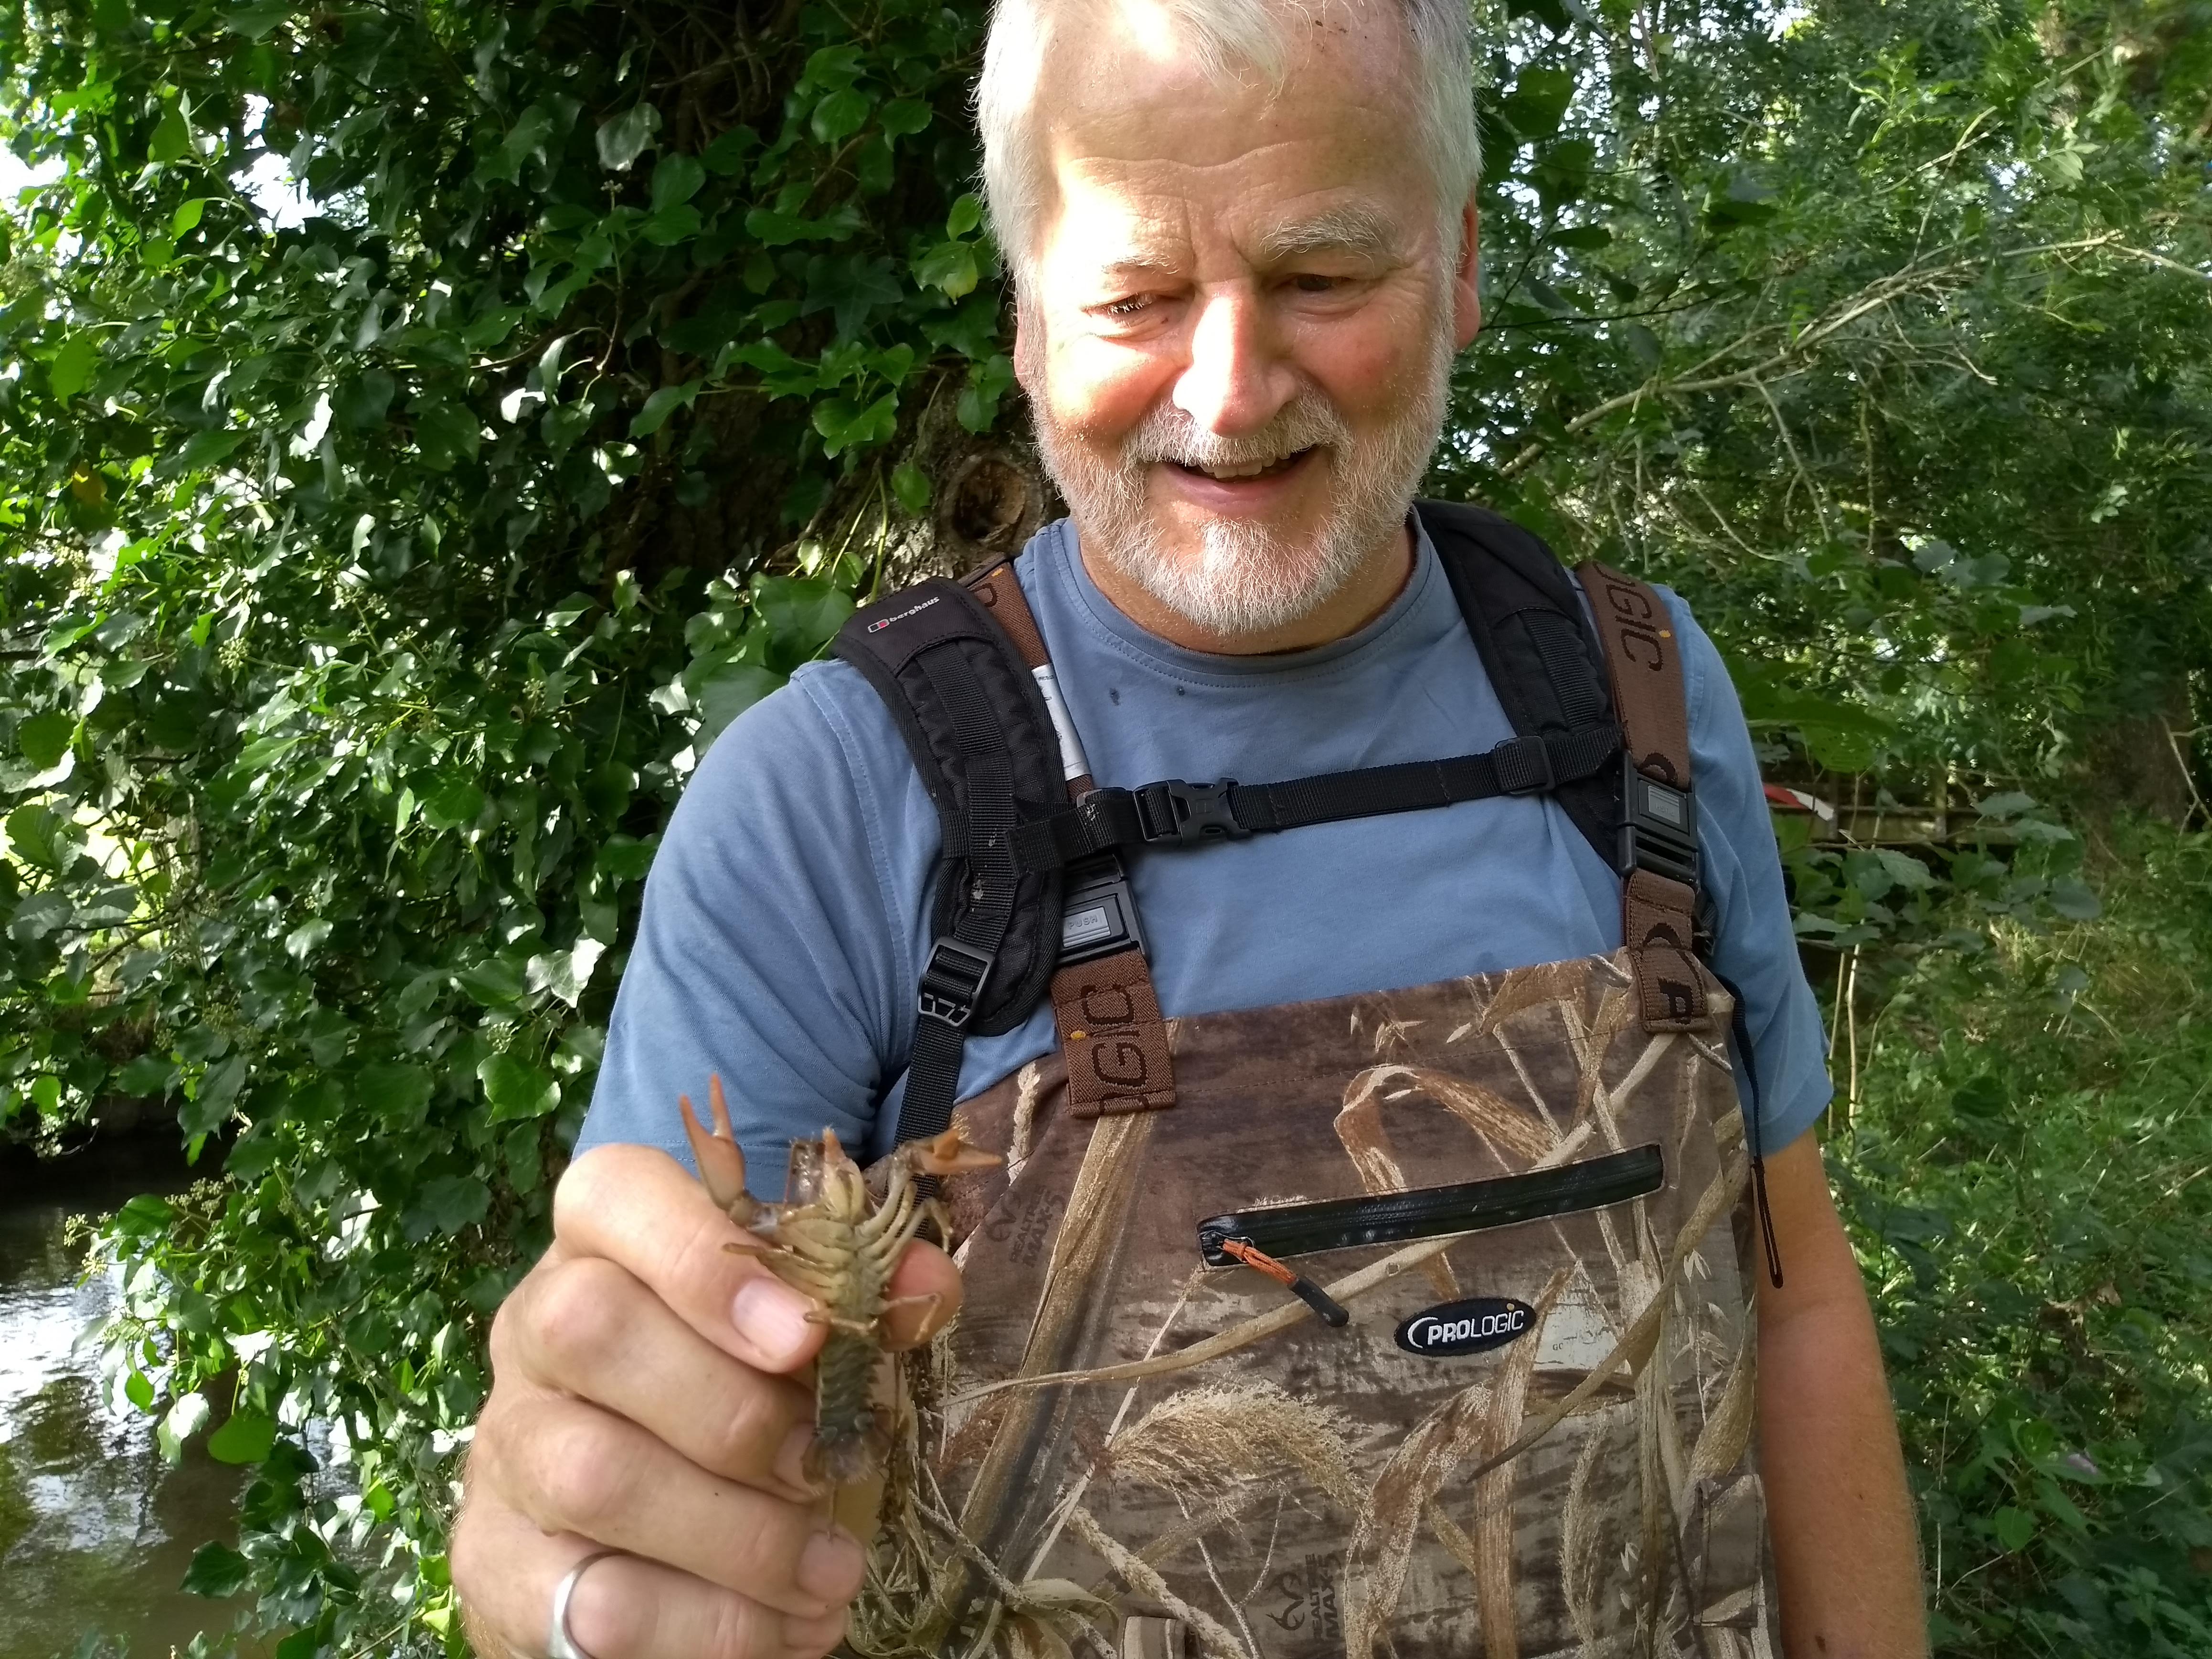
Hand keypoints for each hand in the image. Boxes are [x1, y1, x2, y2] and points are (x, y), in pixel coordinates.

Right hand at [453, 1142, 960, 1658]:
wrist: (640, 1528)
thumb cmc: (738, 1389)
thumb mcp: (801, 1330)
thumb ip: (861, 1294)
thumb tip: (929, 1285)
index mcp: (603, 1243)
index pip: (611, 1194)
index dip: (702, 1254)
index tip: (803, 1336)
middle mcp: (533, 1328)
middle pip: (591, 1328)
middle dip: (732, 1410)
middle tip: (828, 1468)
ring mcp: (507, 1446)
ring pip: (595, 1475)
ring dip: (739, 1538)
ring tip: (831, 1576)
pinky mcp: (496, 1564)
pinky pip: (591, 1602)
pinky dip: (706, 1626)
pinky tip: (781, 1632)